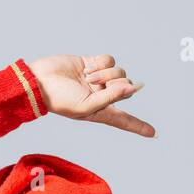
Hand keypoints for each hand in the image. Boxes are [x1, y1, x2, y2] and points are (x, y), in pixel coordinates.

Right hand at [28, 53, 155, 136]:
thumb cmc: (60, 100)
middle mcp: (103, 96)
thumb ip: (112, 98)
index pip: (125, 120)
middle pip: (126, 87)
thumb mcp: (87, 106)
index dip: (139, 127)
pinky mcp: (93, 63)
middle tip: (94, 83)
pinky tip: (87, 67)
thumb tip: (132, 88)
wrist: (39, 81)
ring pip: (119, 72)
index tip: (154, 134)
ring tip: (87, 76)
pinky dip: (101, 62)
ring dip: (104, 72)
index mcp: (102, 112)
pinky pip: (109, 59)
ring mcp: (99, 79)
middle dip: (113, 83)